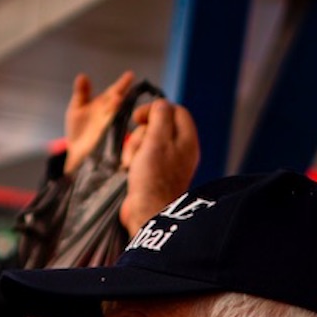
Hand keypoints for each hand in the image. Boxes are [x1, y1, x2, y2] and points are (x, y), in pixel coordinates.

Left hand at [62, 72, 135, 175]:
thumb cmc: (79, 130)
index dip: (122, 84)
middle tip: (119, 92)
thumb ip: (81, 92)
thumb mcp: (77, 109)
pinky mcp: (107, 142)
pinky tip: (111, 123)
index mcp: (105, 104)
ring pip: (116, 118)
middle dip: (118, 97)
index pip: (115, 91)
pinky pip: (113, 135)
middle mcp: (111, 115)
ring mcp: (110, 128)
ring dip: (116, 110)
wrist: (76, 153)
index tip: (130, 75)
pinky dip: (112, 129)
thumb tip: (82, 76)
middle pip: (117, 104)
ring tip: (116, 101)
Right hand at [119, 98, 200, 233]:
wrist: (147, 212)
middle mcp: (181, 150)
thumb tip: (161, 104)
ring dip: (134, 147)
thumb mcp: (157, 139)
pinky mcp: (155, 173)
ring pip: (147, 141)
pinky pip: (143, 156)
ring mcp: (168, 162)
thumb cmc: (153, 177)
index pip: (175, 110)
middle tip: (136, 147)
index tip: (138, 117)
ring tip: (131, 163)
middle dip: (141, 133)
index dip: (155, 109)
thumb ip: (160, 116)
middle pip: (158, 125)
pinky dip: (134, 159)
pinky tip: (130, 169)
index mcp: (187, 139)